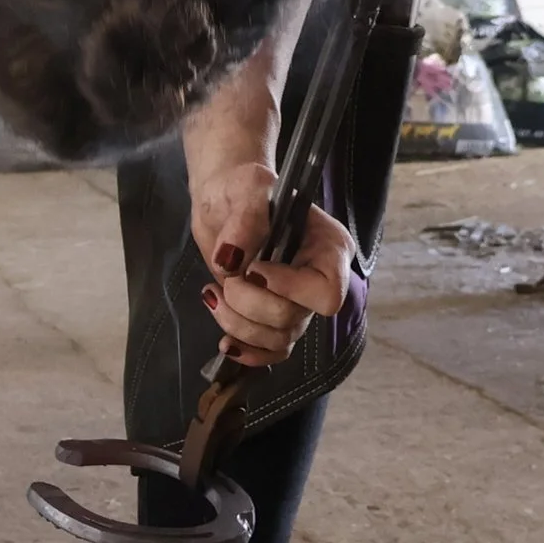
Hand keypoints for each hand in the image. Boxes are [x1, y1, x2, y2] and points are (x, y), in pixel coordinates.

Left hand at [189, 160, 349, 367]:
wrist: (223, 200)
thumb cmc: (244, 189)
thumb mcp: (247, 189)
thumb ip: (245, 220)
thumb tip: (231, 261)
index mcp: (329, 249)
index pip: (327, 293)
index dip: (288, 289)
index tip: (254, 269)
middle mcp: (319, 281)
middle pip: (293, 318)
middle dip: (248, 302)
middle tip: (228, 276)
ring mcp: (297, 303)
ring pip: (278, 339)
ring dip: (237, 323)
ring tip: (214, 292)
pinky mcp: (273, 318)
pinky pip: (272, 353)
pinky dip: (247, 351)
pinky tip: (225, 340)